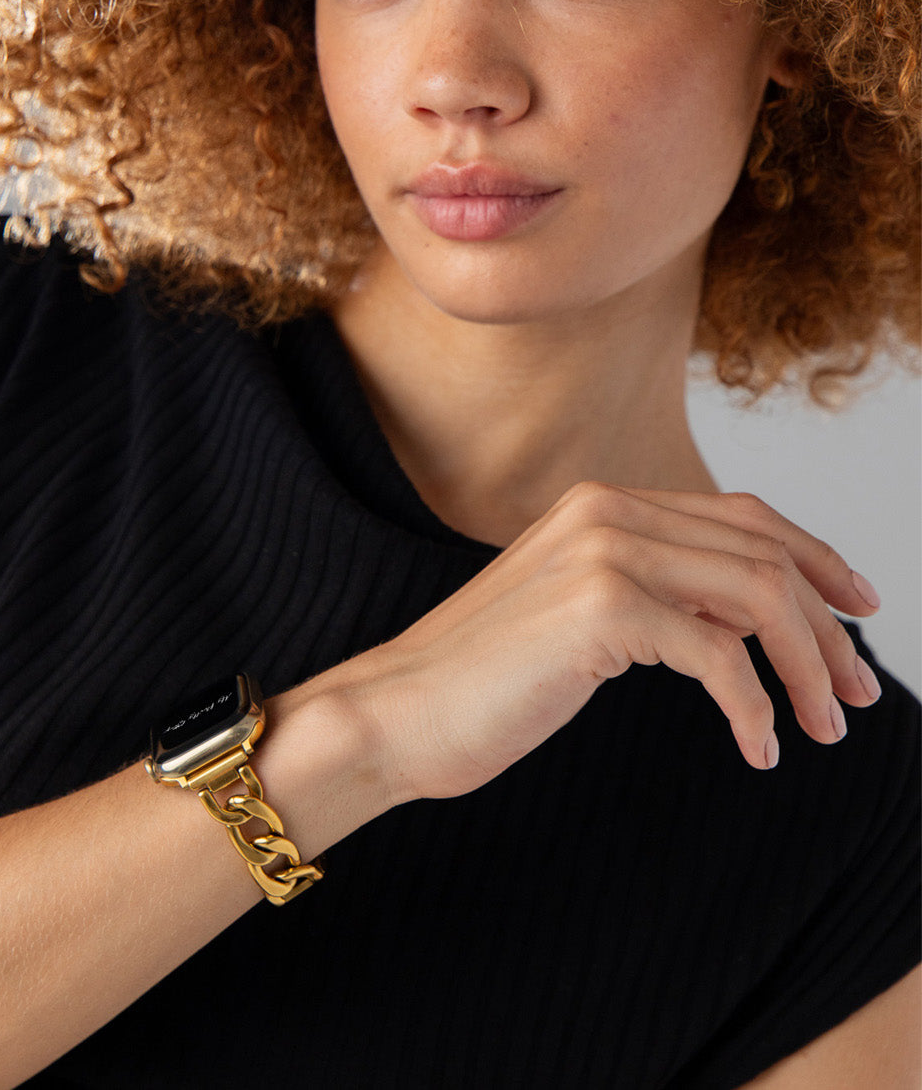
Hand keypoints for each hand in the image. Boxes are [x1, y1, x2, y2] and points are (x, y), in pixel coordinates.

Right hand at [342, 482, 882, 803]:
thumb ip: (653, 594)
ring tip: (823, 728)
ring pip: (757, 596)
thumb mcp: (581, 619)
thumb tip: (746, 617)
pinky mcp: (597, 608)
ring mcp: (600, 551)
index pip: (742, 515)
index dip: (816, 559)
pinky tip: (758, 749)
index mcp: (601, 503)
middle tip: (854, 696)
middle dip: (827, 628)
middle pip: (764, 553)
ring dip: (807, 669)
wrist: (395, 711)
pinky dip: (753, 707)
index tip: (858, 610)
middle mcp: (606, 509)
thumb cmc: (482, 680)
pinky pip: (717, 655)